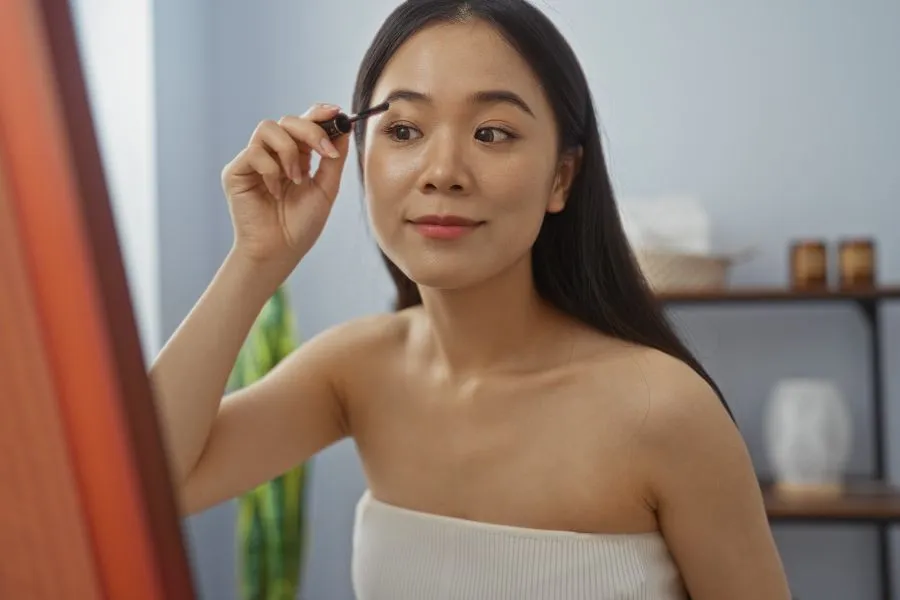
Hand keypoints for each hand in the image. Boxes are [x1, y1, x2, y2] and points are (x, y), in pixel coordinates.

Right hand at [221, 103, 351, 267]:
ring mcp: (253, 161)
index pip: (304, 123)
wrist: (281, 251)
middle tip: (325, 151)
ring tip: (296, 178)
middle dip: (310, 130)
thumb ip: (333, 159)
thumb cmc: (301, 225)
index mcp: (296, 156)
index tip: (337, 112)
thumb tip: (345, 128)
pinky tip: (275, 191)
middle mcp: (273, 154)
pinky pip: (254, 152)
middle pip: (288, 120)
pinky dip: (271, 170)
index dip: (318, 113)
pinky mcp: (236, 171)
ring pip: (268, 128)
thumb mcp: (326, 188)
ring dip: (289, 151)